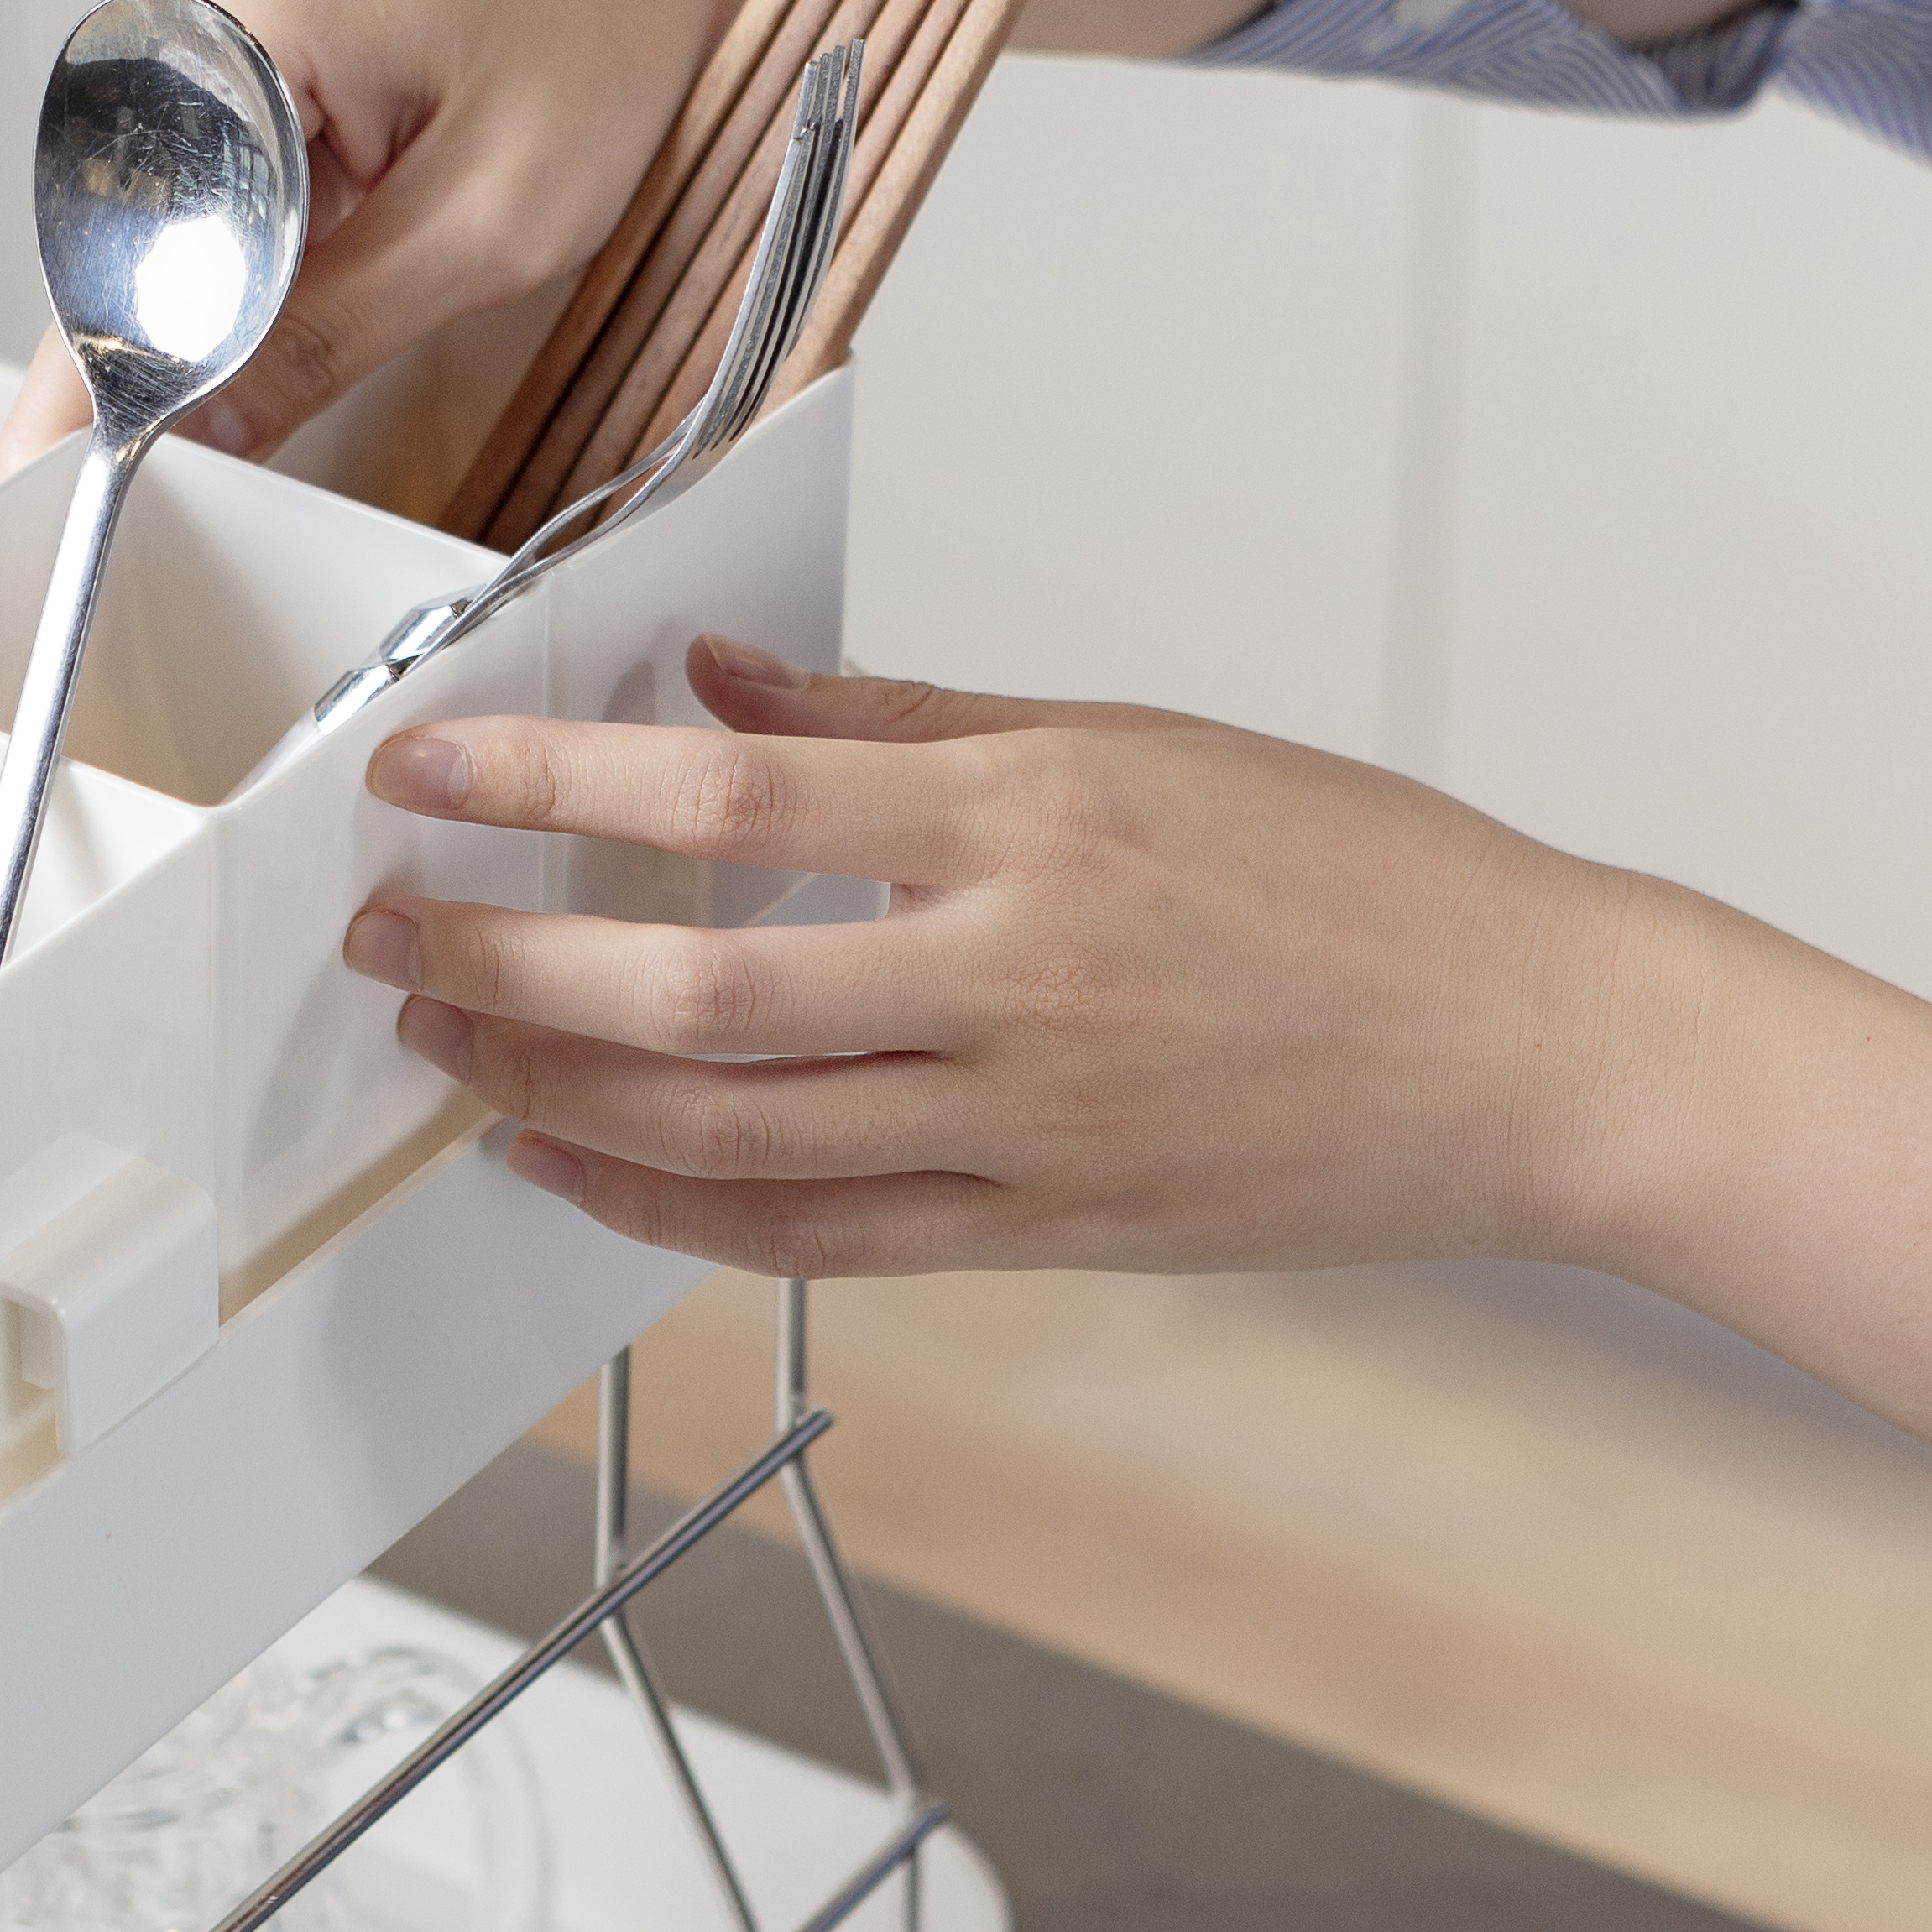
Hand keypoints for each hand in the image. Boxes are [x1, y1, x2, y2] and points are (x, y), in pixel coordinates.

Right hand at [0, 0, 878, 469]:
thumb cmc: (619, 32)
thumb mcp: (485, 226)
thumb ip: (323, 338)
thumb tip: (193, 438)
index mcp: (232, 2)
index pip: (115, 231)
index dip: (132, 365)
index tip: (129, 476)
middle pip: (127, 221)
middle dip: (194, 323)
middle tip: (318, 356)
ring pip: (168, 204)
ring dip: (247, 273)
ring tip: (382, 258)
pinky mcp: (252, 23)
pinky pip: (214, 163)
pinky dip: (274, 228)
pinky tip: (363, 230)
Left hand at [343, 638, 1642, 1278]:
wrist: (1538, 1051)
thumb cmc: (1361, 882)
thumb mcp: (1132, 741)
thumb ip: (906, 723)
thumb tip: (717, 696)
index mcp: (1035, 820)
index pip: (729, 798)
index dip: (551, 787)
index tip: (431, 772)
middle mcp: (1013, 979)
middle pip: (692, 991)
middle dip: (506, 963)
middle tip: (393, 929)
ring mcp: (1025, 1124)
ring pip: (727, 1134)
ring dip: (552, 1092)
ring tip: (444, 1045)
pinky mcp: (1043, 1229)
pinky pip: (817, 1235)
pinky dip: (671, 1212)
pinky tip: (573, 1171)